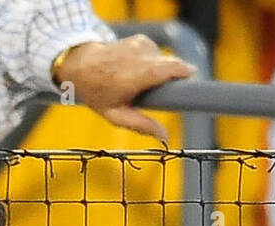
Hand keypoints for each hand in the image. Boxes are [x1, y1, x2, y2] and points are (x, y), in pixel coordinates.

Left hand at [54, 36, 195, 140]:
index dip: (184, 72)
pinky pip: (157, 54)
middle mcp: (139, 56)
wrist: (80, 66)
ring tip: (139, 83)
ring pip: (164, 61)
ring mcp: (141, 45)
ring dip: (158, 73)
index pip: (168, 68)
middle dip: (173, 78)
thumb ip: (141, 125)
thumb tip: (165, 138)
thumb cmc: (98, 94)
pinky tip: (136, 70)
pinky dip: (152, 63)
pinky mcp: (142, 39)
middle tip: (164, 92)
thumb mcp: (116, 115)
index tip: (194, 79)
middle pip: (171, 64)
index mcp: (134, 76)